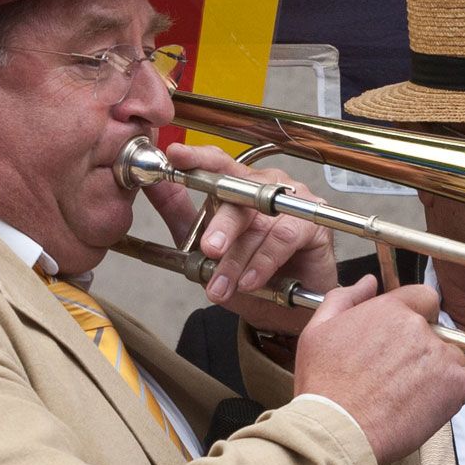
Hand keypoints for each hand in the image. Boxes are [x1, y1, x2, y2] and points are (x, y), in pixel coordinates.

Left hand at [143, 143, 337, 331]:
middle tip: (209, 248)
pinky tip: (251, 282)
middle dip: (221, 225)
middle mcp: (265, 186)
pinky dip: (264, 262)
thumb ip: (179, 213)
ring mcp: (292, 201)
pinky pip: (284, 238)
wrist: (283, 309)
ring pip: (260, 224)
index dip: (197, 158)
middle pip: (239, 195)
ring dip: (238, 259)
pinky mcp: (313, 223)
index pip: (217, 163)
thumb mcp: (201, 246)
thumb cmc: (246, 272)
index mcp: (237, 184)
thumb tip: (152, 183)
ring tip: (223, 286)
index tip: (176, 155)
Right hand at [296, 280, 464, 464]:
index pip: (423, 299)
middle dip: (426, 348)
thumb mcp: (318, 330)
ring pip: (457, 355)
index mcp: (390, 310)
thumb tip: (368, 282)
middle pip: (440, 329)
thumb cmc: (324, 386)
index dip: (416, 317)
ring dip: (445, 371)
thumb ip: (345, 297)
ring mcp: (440, 357)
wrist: (336, 428)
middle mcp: (420, 328)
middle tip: (401, 375)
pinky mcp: (454, 388)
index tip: (406, 335)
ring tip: (417, 395)